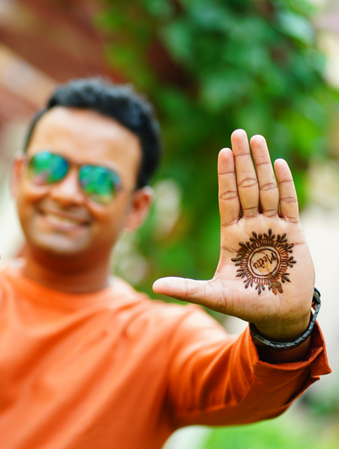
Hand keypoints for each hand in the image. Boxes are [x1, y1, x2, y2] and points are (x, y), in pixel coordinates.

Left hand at [153, 129, 313, 340]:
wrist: (279, 315)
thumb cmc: (246, 305)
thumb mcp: (213, 295)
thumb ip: (186, 288)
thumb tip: (155, 285)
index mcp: (231, 235)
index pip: (227, 198)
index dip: (225, 175)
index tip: (222, 152)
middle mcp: (251, 226)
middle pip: (246, 186)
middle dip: (242, 160)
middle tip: (238, 133)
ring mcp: (273, 227)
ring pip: (267, 189)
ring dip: (262, 164)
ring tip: (257, 139)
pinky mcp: (294, 234)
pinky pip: (289, 203)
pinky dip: (284, 183)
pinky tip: (278, 163)